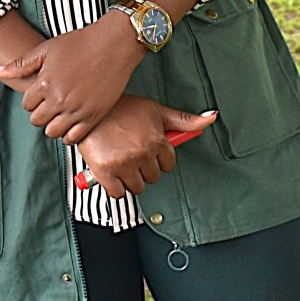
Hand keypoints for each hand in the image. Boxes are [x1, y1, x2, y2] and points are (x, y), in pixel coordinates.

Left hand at [0, 12, 144, 142]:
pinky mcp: (94, 116)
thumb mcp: (45, 49)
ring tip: (60, 113)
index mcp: (44, 83)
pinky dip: (69, 135)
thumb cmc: (79, 43)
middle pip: (37, 120)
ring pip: (53, 132)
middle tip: (50, 103)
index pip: (26, 105)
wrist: (114, 44)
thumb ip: (19, 64)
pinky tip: (71, 122)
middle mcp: (59, 99)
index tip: (41, 92)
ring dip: (53, 125)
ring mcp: (77, 109)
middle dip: (40, 113)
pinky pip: (74, 138)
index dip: (32, 99)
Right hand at [72, 97, 215, 198]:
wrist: (87, 107)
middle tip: (130, 154)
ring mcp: (124, 163)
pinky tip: (110, 171)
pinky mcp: (105, 171)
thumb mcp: (154, 109)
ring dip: (129, 178)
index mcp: (157, 140)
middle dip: (143, 168)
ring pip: (137, 187)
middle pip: (153, 178)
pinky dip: (113, 186)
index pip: (168, 165)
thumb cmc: (120, 107)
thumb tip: (211, 117)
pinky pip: (117, 193)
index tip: (146, 151)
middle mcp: (142, 153)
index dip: (157, 159)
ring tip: (119, 160)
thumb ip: (183, 120)